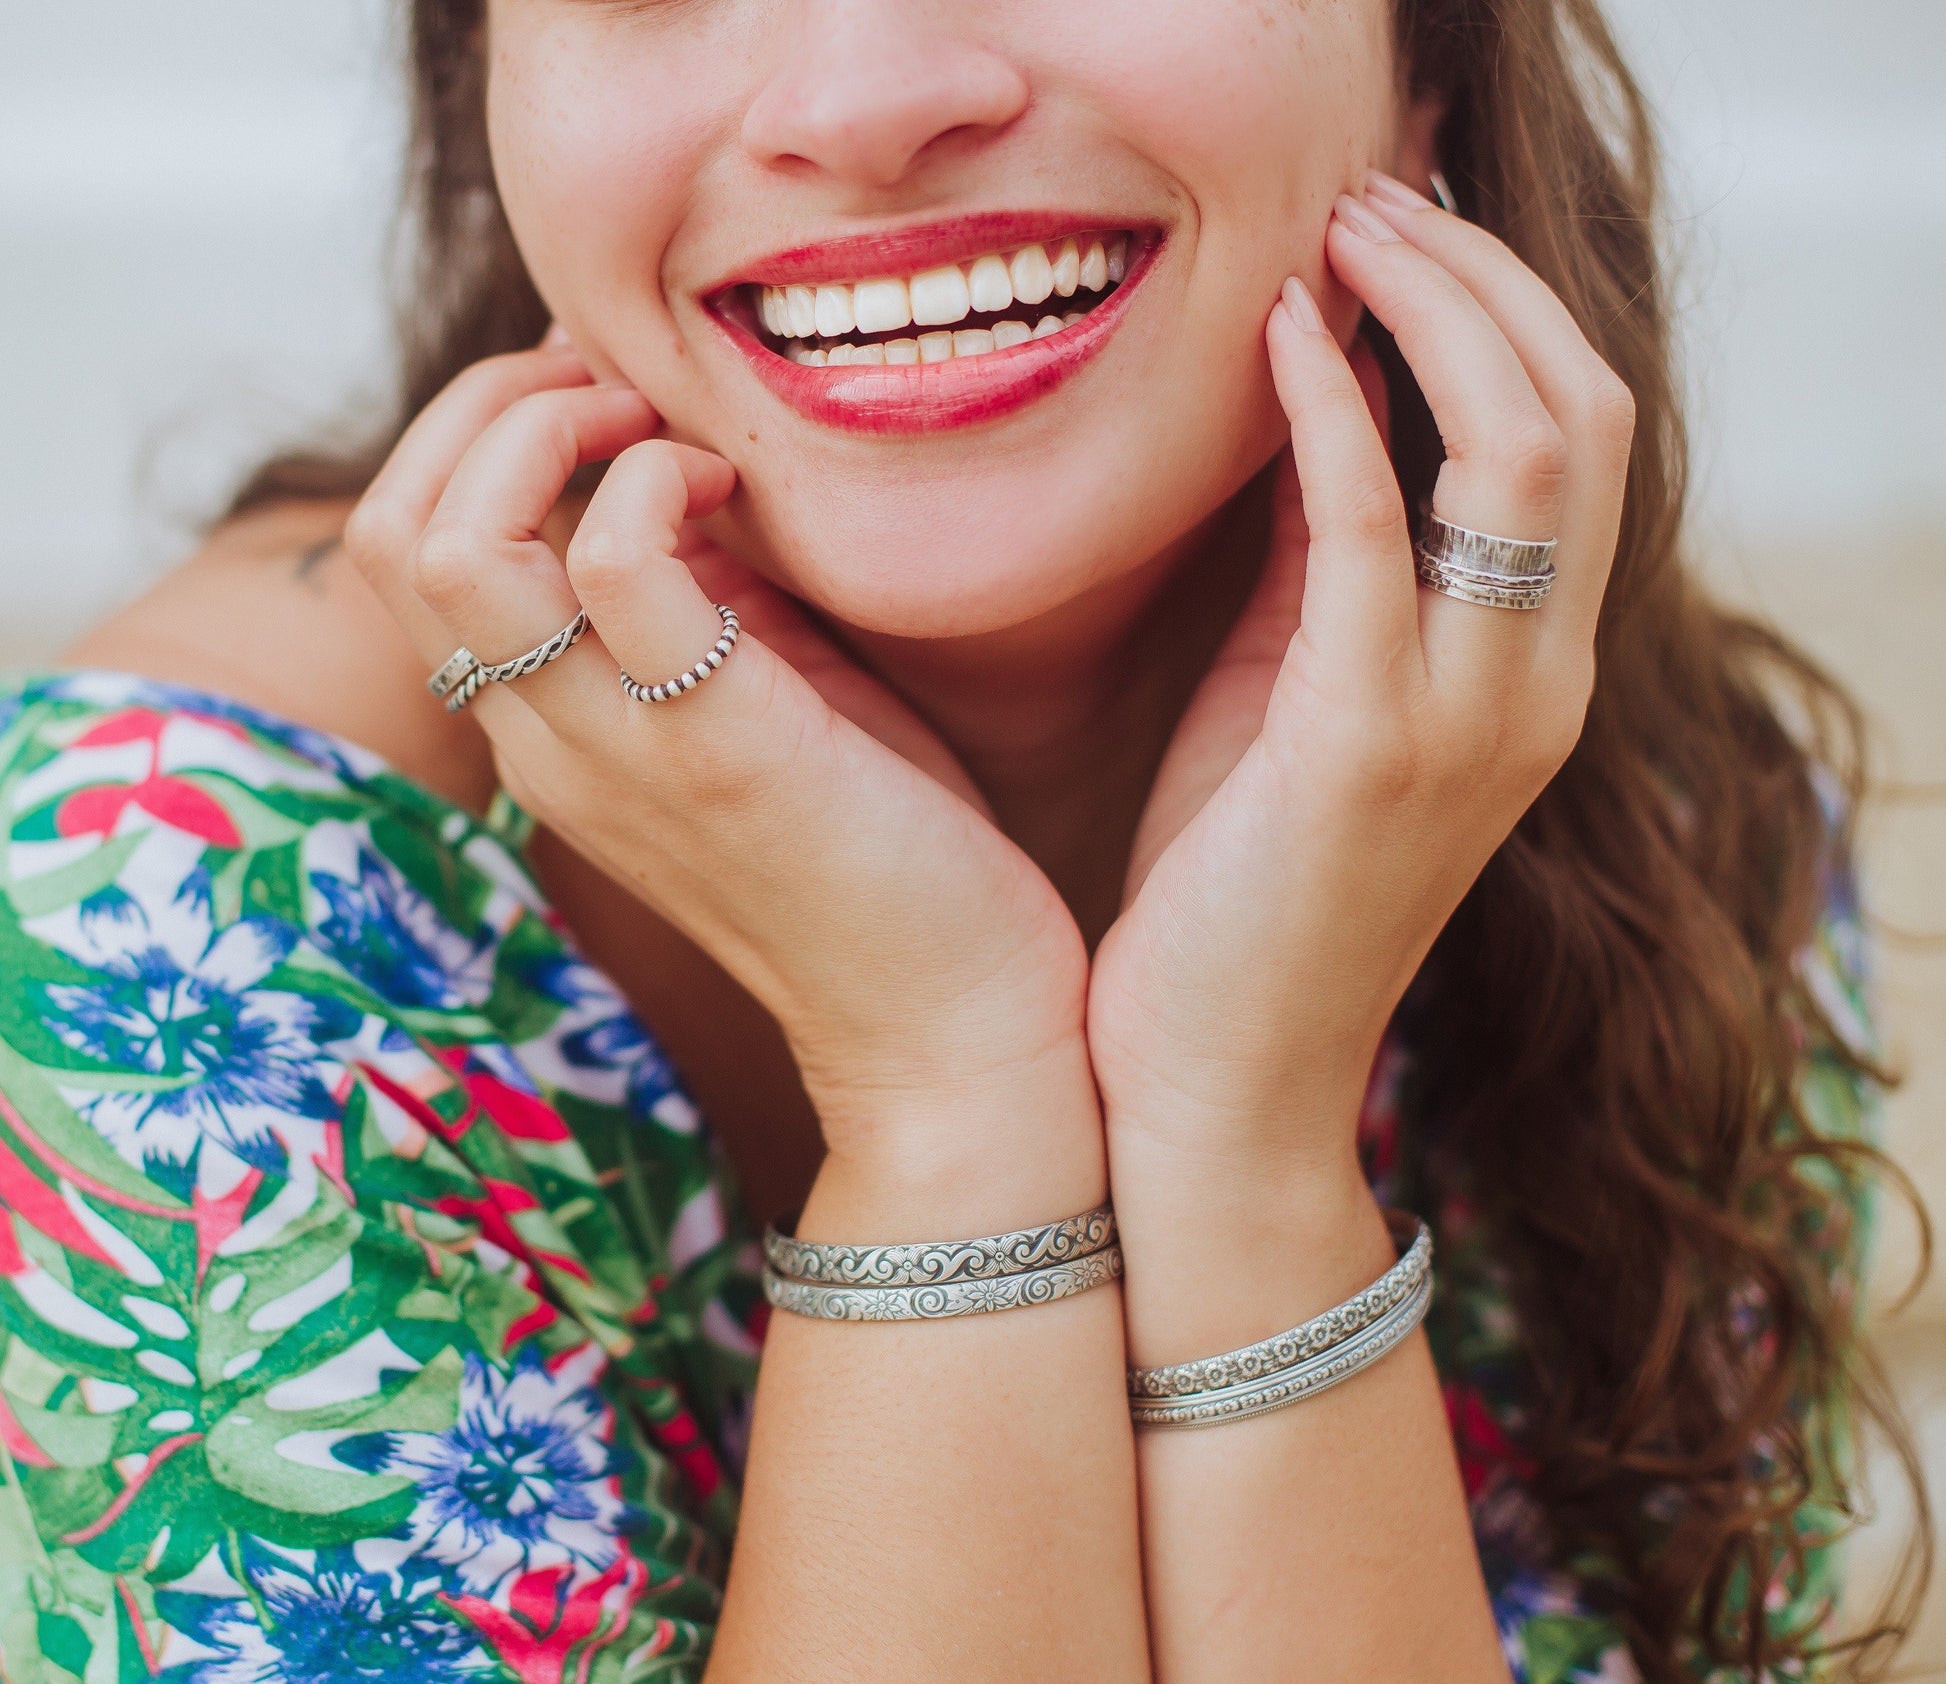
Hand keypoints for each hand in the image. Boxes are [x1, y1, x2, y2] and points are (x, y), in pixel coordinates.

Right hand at [343, 350, 1090, 1163]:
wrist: (947, 1019)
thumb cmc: (875, 844)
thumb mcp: (753, 697)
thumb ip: (692, 598)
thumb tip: (671, 457)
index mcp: (546, 731)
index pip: (408, 548)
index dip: (483, 432)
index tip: (609, 397)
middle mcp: (545, 743)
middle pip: (397, 530)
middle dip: (494, 406)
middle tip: (624, 396)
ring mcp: (616, 751)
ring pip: (458, 543)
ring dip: (550, 432)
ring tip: (662, 435)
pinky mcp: (718, 751)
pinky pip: (612, 566)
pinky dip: (657, 485)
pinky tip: (732, 492)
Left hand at [1090, 180, 1635, 1184]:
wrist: (1212, 1086)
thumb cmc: (1234, 894)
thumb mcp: (1293, 703)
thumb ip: (1324, 566)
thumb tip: (1307, 400)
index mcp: (1529, 678)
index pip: (1576, 444)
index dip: (1501, 310)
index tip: (1401, 229)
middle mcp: (1536, 690)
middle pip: (1581, 415)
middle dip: (1481, 278)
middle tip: (1372, 197)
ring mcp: (1470, 721)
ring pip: (1524, 448)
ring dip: (1431, 309)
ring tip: (1339, 228)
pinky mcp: (1365, 748)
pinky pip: (1375, 530)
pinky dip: (1335, 412)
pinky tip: (1276, 336)